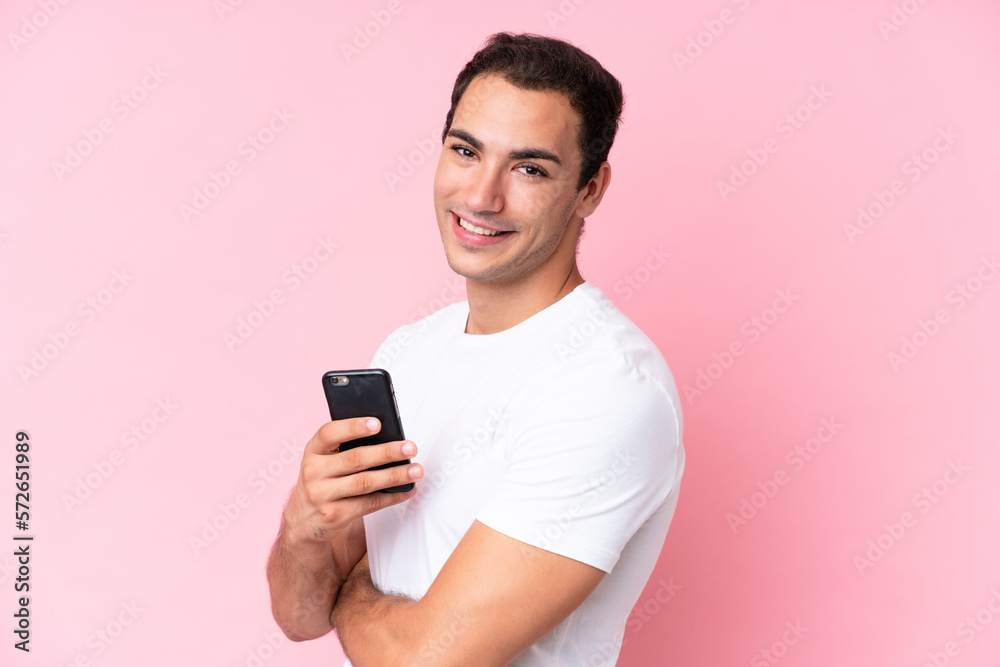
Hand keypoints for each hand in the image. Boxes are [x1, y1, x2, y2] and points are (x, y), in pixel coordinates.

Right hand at [283, 417, 421, 567]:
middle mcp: (313, 472)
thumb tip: (389, 439)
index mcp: (312, 451)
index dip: (353, 427)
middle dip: (386, 452)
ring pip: (364, 483)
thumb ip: (346, 448)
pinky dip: (391, 497)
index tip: (377, 423)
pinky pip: (369, 504)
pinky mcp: (334, 515)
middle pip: (355, 459)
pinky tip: (406, 490)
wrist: (303, 520)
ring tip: (415, 470)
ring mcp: (322, 495)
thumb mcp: (324, 461)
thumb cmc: (323, 480)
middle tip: (410, 448)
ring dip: (394, 476)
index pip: (329, 433)